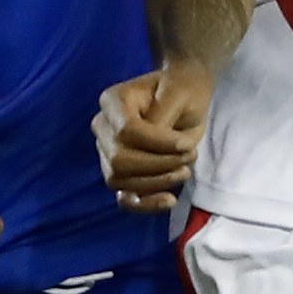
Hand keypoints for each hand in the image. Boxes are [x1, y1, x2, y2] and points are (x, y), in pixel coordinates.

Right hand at [95, 66, 211, 211]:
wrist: (183, 96)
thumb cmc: (182, 89)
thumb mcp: (179, 93)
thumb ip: (163, 116)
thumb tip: (159, 147)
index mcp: (113, 102)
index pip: (126, 131)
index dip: (157, 143)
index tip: (187, 144)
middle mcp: (102, 127)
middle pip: (119, 160)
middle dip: (159, 164)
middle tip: (190, 156)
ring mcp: (107, 152)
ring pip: (120, 180)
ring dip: (157, 182)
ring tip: (185, 170)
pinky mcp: (120, 173)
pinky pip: (124, 197)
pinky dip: (145, 204)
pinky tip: (169, 200)